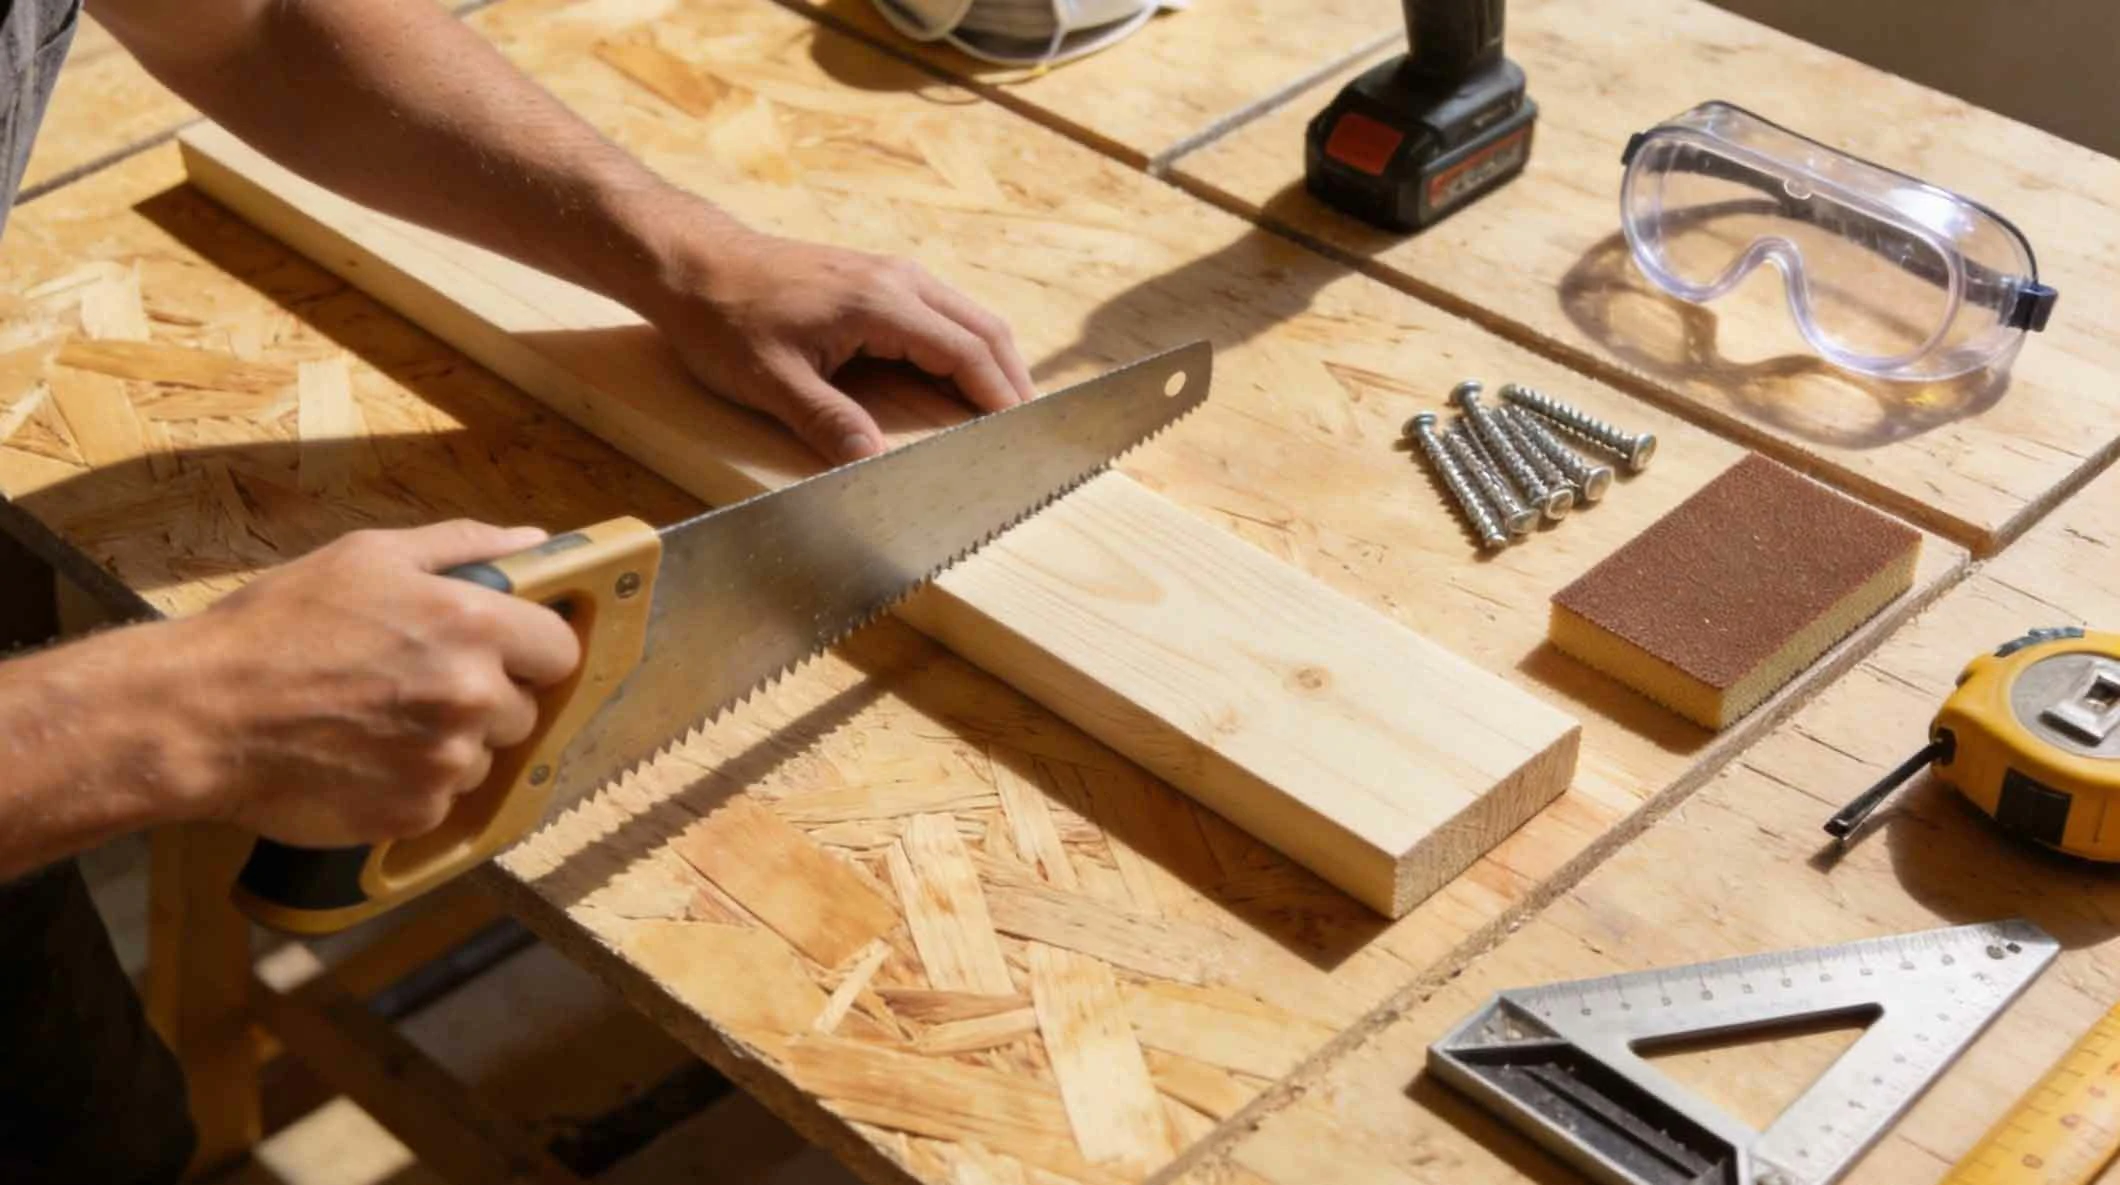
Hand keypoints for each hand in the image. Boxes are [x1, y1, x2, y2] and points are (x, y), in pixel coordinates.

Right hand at [165, 520, 580, 846]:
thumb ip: (464, 547)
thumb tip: (537, 542)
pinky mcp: (417, 811)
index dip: (534, 651)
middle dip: (487, 698)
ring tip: (380, 722)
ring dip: (450, 744)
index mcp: (474, 626)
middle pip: (525, 708)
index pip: (561, 649)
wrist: (203, 712)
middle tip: (417, 684)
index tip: (503, 653)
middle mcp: (474, 696)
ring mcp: (447, 761)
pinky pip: (443, 797)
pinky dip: (414, 784)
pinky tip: (363, 758)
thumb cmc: (280, 623)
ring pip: (484, 756)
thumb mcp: (370, 556)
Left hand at [647, 229, 1036, 463]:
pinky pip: (942, 313)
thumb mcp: (770, 381)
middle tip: (1030, 434)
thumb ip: (827, 423)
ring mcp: (890, 274)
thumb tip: (872, 466)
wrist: (693, 264)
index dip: (1001, 398)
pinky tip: (961, 383)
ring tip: (1006, 414)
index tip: (1023, 436)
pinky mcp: (877, 279)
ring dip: (993, 364)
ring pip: (968, 318)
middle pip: (985, 330)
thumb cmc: (725, 318)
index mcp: (882, 302)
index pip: (968, 353)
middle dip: (1013, 382)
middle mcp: (898, 280)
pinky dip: (966, 348)